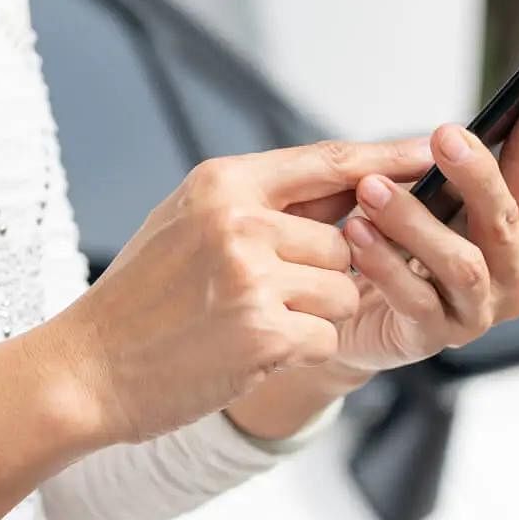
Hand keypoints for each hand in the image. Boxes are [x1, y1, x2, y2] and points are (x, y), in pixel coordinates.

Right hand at [48, 137, 431, 445]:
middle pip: (344, 239)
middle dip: (322, 273)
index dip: (386, 158)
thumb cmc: (146, 294)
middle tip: (264, 294)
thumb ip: (267, 201)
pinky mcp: (263, 332)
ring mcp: (252, 275)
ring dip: (313, 313)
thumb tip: (352, 187)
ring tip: (250, 320)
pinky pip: (327, 336)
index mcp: (226, 181)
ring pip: (343, 288)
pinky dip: (300, 350)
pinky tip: (249, 349)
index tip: (432, 151)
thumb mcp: (194, 220)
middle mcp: (241, 219)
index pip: (329, 160)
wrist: (86, 368)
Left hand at [333, 62, 518, 373]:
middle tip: (443, 135)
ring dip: (415, 222)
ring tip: (370, 190)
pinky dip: (385, 263)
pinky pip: (415, 299)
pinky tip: (356, 232)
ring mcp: (482, 308)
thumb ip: (472, 145)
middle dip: (477, 173)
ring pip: (463, 263)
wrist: (361, 312)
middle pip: (505, 217)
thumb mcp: (441, 184)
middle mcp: (517, 269)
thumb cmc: (411, 238)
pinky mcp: (438, 336)